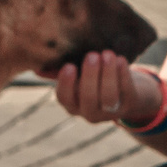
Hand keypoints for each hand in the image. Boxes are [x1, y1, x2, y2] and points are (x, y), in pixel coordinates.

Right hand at [51, 53, 166, 128]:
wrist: (126, 88)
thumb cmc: (94, 76)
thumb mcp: (77, 74)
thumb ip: (59, 71)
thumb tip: (37, 68)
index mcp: (72, 104)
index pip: (64, 98)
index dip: (65, 84)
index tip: (68, 66)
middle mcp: (90, 112)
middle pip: (88, 98)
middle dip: (90, 76)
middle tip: (92, 55)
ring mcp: (110, 111)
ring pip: (109, 97)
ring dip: (108, 74)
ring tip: (108, 54)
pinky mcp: (129, 104)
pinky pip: (126, 91)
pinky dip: (123, 74)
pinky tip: (121, 59)